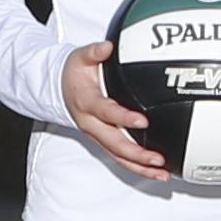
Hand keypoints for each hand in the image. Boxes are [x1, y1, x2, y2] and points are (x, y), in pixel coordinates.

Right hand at [66, 44, 175, 185]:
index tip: (143, 120)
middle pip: (114, 144)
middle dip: (136, 154)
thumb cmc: (73, 74)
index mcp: (87, 103)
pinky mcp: (103, 142)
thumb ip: (94, 52)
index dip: (123, 118)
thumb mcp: (80, 57)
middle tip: (157, 158)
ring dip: (139, 167)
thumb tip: (107, 47)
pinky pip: (120, 158)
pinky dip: (137, 167)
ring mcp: (97, 136)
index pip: (106, 113)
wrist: (60, 89)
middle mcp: (91, 124)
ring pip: (118, 157)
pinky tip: (155, 171)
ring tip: (161, 173)